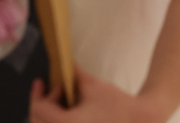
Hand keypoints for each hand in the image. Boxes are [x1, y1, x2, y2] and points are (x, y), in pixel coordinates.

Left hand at [30, 66, 167, 122]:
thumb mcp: (93, 86)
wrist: (140, 120)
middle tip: (51, 92)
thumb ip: (74, 74)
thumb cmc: (118, 104)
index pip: (39, 111)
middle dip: (40, 106)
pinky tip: (66, 114)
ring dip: (46, 117)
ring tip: (59, 102)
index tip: (43, 83)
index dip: (38, 95)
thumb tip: (64, 62)